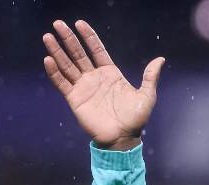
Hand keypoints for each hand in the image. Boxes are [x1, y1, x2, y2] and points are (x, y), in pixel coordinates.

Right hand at [41, 20, 164, 150]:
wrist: (122, 139)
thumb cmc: (135, 119)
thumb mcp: (146, 95)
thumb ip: (150, 76)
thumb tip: (160, 59)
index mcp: (110, 73)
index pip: (96, 49)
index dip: (88, 36)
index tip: (79, 23)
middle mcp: (95, 77)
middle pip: (78, 53)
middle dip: (68, 39)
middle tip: (58, 23)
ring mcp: (83, 88)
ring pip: (67, 65)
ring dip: (57, 51)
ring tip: (47, 37)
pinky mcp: (75, 99)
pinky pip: (62, 83)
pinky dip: (54, 72)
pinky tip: (48, 59)